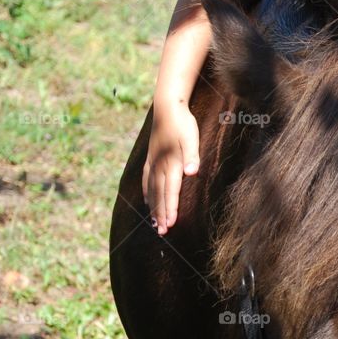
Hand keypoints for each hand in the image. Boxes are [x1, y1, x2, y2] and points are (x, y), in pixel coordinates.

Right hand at [142, 103, 199, 233]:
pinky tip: (146, 201)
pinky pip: (146, 180)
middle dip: (161, 214)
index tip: (170, 224)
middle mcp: (159, 165)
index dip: (170, 208)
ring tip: (154, 223)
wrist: (167, 106)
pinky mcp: (151, 158)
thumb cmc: (182, 122)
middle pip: (160, 194)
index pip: (170, 191)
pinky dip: (147, 193)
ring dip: (154, 207)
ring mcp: (153, 162)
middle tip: (162, 232)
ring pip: (152, 190)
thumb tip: (191, 172)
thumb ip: (191, 155)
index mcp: (170, 163)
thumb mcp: (191, 137)